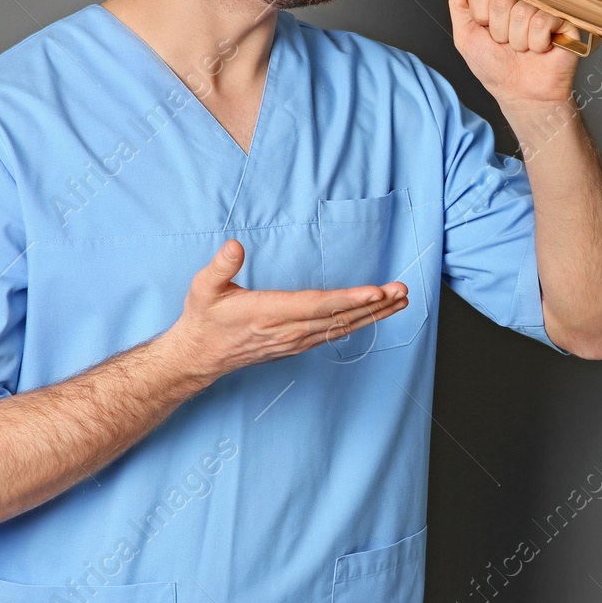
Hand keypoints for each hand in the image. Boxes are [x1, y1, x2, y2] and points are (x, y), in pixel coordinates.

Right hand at [165, 239, 409, 379]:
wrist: (199, 356)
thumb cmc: (203, 319)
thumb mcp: (203, 288)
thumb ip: (220, 267)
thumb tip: (235, 246)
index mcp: (269, 312)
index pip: (317, 306)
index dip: (348, 299)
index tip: (376, 292)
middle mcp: (288, 330)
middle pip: (339, 316)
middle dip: (374, 304)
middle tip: (402, 290)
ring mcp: (296, 340)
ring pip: (342, 326)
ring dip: (374, 314)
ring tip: (401, 299)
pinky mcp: (298, 344)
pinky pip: (335, 333)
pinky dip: (360, 322)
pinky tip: (377, 313)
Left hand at [449, 0, 579, 106]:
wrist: (522, 94)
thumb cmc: (495, 68)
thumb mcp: (465, 37)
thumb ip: (459, 4)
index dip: (481, 14)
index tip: (486, 30)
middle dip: (499, 30)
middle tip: (506, 43)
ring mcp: (543, 6)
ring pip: (521, 11)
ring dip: (518, 40)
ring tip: (523, 48)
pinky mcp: (563, 19)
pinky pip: (542, 21)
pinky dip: (536, 43)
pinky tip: (540, 49)